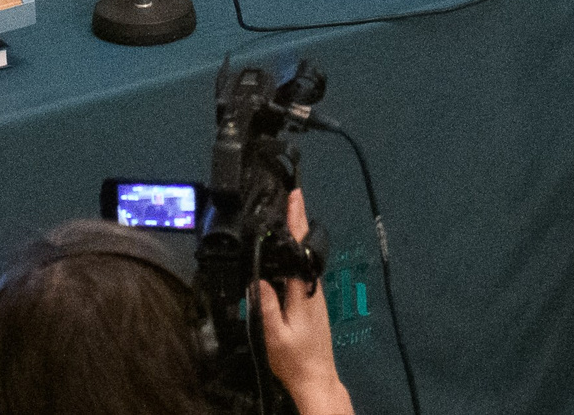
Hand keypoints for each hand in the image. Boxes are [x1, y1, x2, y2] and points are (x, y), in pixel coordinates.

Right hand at [254, 191, 352, 414]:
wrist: (315, 378)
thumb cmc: (294, 359)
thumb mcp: (274, 335)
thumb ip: (266, 307)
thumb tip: (258, 278)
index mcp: (303, 292)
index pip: (299, 249)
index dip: (297, 221)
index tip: (295, 196)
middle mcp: (312, 288)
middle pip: (305, 248)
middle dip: (298, 220)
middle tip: (291, 195)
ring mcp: (314, 294)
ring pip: (304, 258)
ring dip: (298, 235)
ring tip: (288, 215)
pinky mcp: (312, 301)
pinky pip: (303, 269)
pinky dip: (296, 253)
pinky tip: (287, 250)